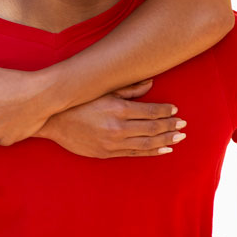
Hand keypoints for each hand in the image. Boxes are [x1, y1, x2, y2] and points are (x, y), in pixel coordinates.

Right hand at [37, 80, 185, 157]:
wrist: (52, 121)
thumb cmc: (77, 102)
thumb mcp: (102, 90)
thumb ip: (128, 88)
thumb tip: (151, 83)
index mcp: (117, 109)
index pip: (151, 112)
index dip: (166, 111)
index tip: (176, 110)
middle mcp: (117, 128)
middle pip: (153, 128)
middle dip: (171, 126)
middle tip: (184, 124)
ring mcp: (112, 143)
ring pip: (147, 143)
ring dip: (166, 140)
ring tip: (179, 137)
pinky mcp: (107, 153)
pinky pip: (135, 153)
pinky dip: (151, 151)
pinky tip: (164, 149)